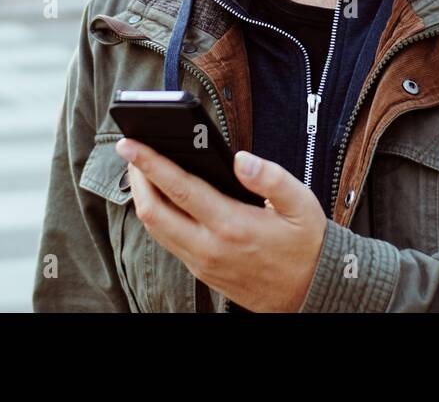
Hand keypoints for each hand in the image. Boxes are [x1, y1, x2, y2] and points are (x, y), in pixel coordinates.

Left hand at [114, 137, 327, 311]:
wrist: (309, 294)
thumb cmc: (306, 245)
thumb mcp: (301, 204)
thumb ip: (270, 178)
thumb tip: (240, 158)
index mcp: (231, 225)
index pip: (178, 188)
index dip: (149, 163)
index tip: (129, 144)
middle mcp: (209, 247)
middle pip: (152, 212)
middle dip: (136, 179)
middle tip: (130, 152)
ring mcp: (202, 262)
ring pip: (155, 230)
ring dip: (143, 198)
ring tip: (142, 170)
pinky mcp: (202, 272)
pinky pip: (168, 241)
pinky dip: (157, 217)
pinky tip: (163, 198)